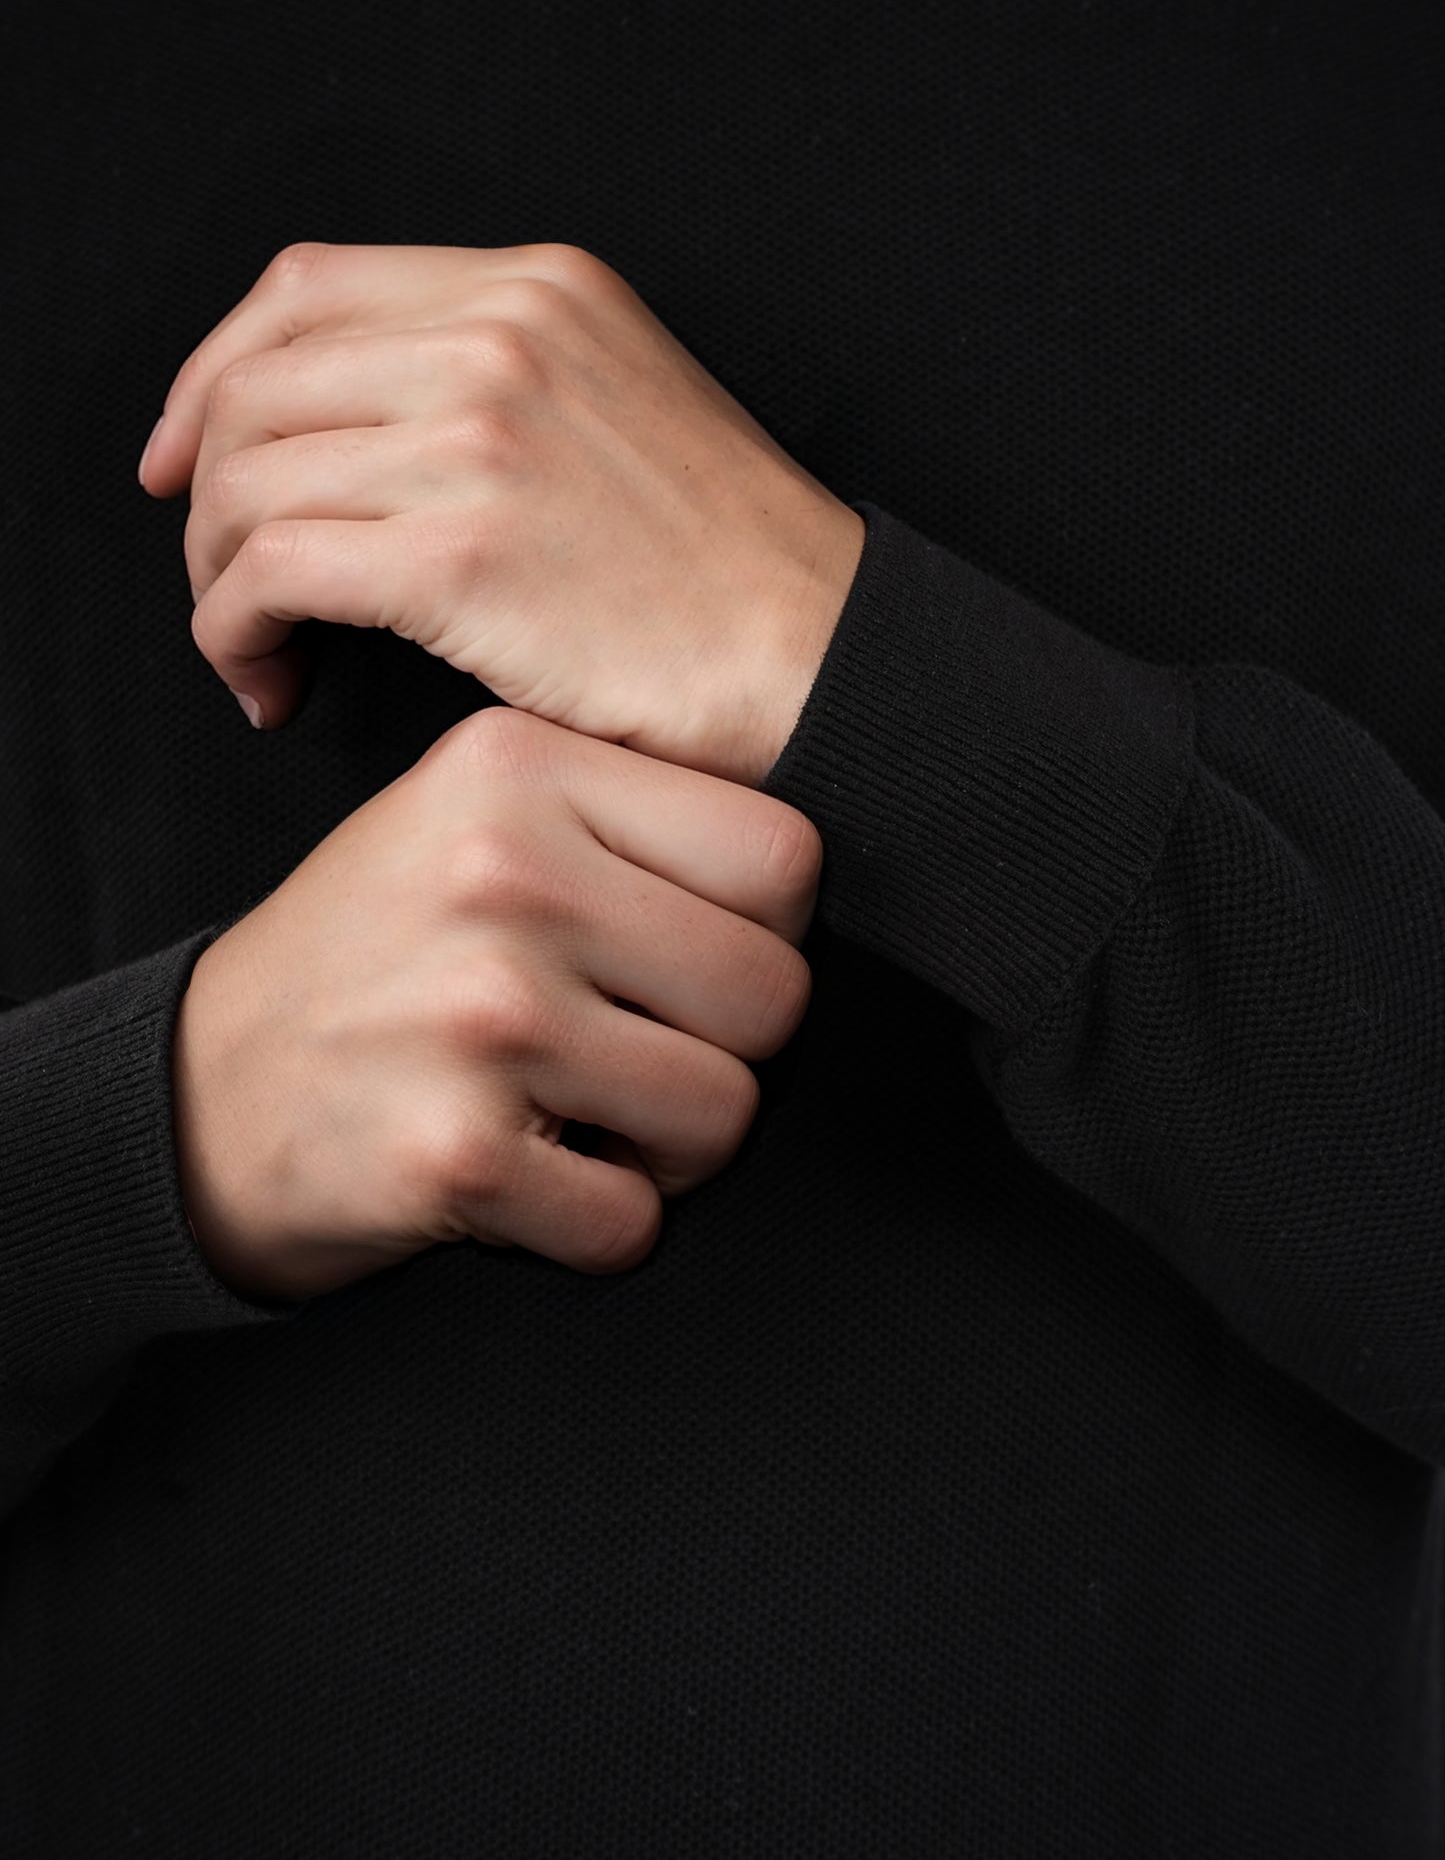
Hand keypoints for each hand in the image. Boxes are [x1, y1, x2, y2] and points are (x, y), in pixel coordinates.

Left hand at [142, 241, 865, 786]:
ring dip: (215, 582)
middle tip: (223, 580)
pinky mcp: (463, 555)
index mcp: (537, 288)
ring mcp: (481, 440)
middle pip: (256, 387)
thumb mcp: (618, 405)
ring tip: (253, 648)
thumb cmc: (724, 571)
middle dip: (205, 497)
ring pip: (245, 483)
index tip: (189, 456)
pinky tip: (270, 680)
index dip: (213, 371)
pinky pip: (272, 572)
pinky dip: (236, 632)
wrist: (818, 658)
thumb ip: (494, 379)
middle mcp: (501, 339)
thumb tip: (348, 429)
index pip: (304, 288)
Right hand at [170, 706, 820, 1303]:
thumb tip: (802, 889)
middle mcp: (505, 876)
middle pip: (775, 994)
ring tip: (588, 1117)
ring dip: (672, 1149)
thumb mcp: (469, 819)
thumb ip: (620, 819)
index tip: (693, 961)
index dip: (768, 933)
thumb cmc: (374, 957)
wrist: (200, 1090)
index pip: (784, 857)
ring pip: (726, 1113)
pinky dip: (598, 1226)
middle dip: (730, 1050)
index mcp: (518, 767)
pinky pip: (634, 1223)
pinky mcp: (458, 1154)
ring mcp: (483, 1016)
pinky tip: (533, 1179)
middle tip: (645, 1053)